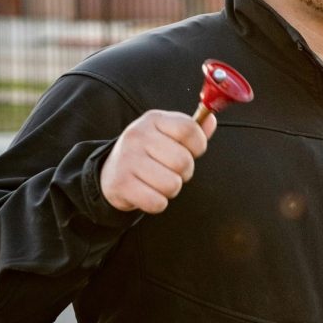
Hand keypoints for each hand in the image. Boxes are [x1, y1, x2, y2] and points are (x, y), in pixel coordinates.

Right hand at [100, 110, 215, 213]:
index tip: (193, 152)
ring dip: (172, 189)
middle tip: (172, 170)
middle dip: (185, 172)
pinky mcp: (121, 184)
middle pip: (183, 161)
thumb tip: (211, 120)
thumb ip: (193, 129)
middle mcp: (138, 136)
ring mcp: (127, 159)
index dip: (199, 145)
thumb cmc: (149, 151)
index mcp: (154, 119)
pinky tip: (149, 193)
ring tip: (160, 181)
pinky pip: (156, 202)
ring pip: (172, 184)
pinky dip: (158, 203)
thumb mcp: (168, 134)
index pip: (188, 129)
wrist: (111, 170)